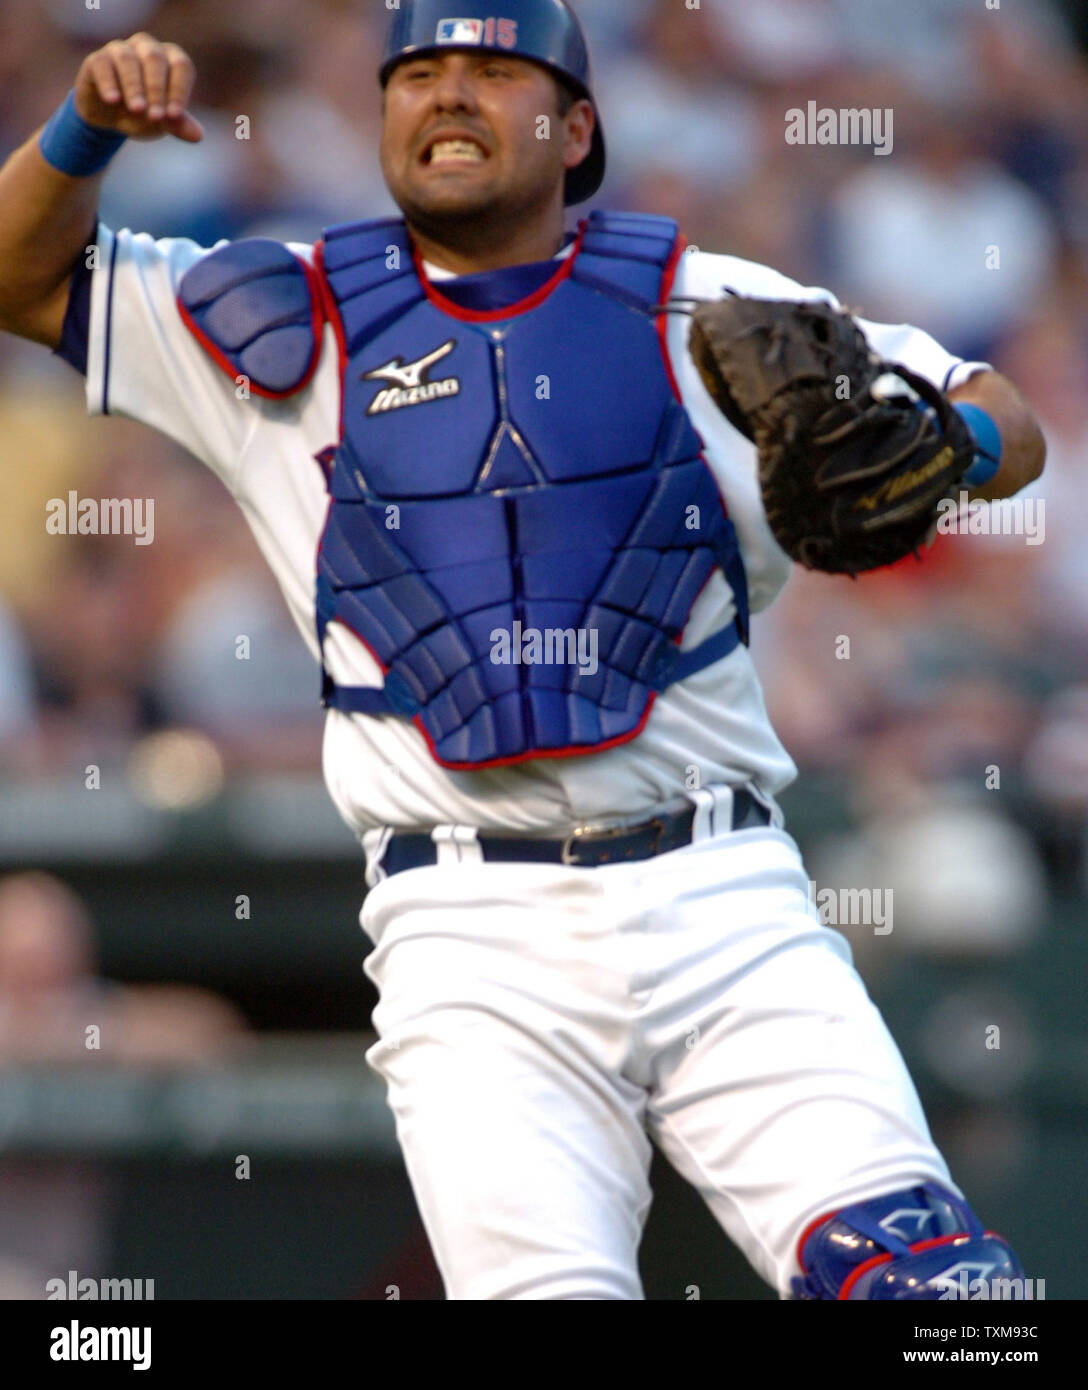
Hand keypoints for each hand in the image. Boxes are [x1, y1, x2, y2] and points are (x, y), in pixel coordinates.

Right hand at [73, 32, 202, 143]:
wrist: (109, 118)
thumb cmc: (144, 114)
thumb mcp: (162, 122)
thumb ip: (178, 125)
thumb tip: (198, 136)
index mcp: (170, 58)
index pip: (181, 66)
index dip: (179, 90)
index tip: (175, 115)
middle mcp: (147, 47)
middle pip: (156, 60)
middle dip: (157, 90)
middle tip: (156, 116)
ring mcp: (120, 50)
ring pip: (128, 60)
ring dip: (134, 86)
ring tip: (137, 110)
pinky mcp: (97, 60)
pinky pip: (103, 66)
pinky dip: (109, 83)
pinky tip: (113, 100)